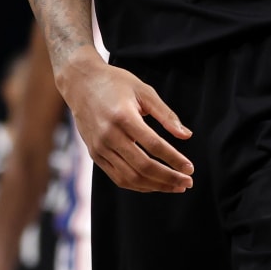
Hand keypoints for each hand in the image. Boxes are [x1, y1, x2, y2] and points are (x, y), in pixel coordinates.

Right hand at [57, 50, 193, 192]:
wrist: (80, 83)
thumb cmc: (115, 83)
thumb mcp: (144, 91)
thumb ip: (166, 115)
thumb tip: (187, 135)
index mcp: (123, 117)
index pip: (154, 145)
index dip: (174, 159)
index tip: (190, 168)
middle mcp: (109, 136)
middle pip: (143, 166)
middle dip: (168, 178)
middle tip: (187, 182)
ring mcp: (100, 148)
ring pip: (130, 177)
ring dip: (155, 186)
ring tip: (175, 186)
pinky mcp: (95, 155)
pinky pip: (118, 178)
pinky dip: (138, 185)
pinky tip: (155, 183)